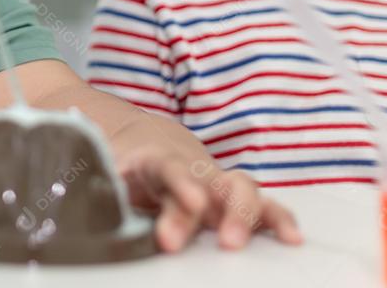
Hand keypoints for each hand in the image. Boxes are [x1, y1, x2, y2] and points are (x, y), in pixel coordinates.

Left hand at [116, 148, 303, 251]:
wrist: (142, 141)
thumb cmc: (124, 166)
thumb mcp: (108, 176)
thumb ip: (105, 192)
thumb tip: (94, 210)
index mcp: (155, 160)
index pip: (171, 168)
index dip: (184, 184)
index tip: (194, 203)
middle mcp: (192, 167)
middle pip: (213, 182)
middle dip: (223, 210)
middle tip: (226, 241)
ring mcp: (215, 181)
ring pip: (240, 188)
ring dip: (248, 217)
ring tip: (245, 245)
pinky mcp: (231, 198)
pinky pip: (260, 205)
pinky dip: (277, 219)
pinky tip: (293, 239)